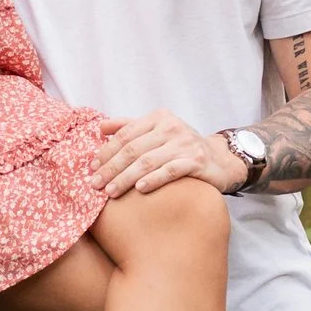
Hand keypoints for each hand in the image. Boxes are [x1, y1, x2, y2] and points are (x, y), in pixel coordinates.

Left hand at [98, 107, 249, 197]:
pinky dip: (153, 179)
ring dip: (126, 177)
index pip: (125, 134)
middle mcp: (172, 127)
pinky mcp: (197, 161)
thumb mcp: (158, 132)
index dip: (106, 151)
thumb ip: (130, 127)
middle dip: (111, 168)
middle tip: (95, 184)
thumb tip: (100, 127)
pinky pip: (170, 170)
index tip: (90, 168)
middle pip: (133, 149)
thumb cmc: (182, 148)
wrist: (220, 161)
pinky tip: (140, 189)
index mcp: (159, 118)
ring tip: (111, 192)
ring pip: (148, 161)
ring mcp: (185, 144)